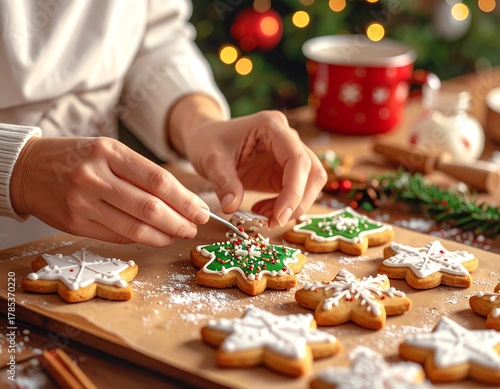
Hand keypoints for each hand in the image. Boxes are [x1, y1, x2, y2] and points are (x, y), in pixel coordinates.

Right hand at [10, 137, 208, 245]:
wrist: (27, 169)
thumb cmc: (76, 158)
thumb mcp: (108, 151)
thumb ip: (140, 173)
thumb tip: (180, 199)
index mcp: (108, 152)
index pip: (158, 180)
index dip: (184, 199)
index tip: (200, 210)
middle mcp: (95, 176)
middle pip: (150, 206)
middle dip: (179, 220)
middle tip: (194, 227)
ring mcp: (83, 203)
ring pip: (135, 227)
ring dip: (163, 235)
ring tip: (179, 234)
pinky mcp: (75, 224)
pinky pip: (117, 236)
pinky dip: (141, 239)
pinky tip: (155, 238)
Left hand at [168, 96, 326, 228]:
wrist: (205, 138)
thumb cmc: (208, 142)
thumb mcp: (211, 161)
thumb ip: (223, 183)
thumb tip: (232, 207)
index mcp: (271, 126)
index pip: (297, 159)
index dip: (294, 190)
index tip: (279, 215)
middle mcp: (287, 137)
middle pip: (312, 171)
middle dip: (298, 201)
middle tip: (274, 221)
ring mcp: (288, 153)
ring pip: (311, 182)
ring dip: (294, 205)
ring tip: (264, 216)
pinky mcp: (285, 170)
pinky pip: (297, 191)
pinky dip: (284, 206)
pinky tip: (262, 210)